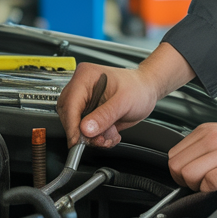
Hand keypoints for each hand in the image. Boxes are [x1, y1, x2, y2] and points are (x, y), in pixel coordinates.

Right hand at [57, 44, 195, 148]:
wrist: (147, 91)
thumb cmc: (138, 88)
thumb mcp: (124, 102)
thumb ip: (104, 116)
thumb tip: (85, 129)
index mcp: (86, 77)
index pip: (70, 103)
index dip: (72, 124)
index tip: (77, 141)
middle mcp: (81, 88)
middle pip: (69, 116)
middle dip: (84, 133)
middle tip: (98, 140)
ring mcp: (85, 101)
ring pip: (76, 126)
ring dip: (93, 137)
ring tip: (110, 135)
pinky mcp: (89, 113)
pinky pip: (85, 131)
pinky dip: (97, 138)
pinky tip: (110, 134)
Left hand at [167, 123, 216, 192]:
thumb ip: (207, 146)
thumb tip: (190, 164)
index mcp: (209, 130)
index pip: (174, 154)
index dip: (181, 171)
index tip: (194, 177)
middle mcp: (213, 138)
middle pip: (176, 166)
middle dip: (185, 181)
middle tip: (201, 185)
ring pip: (187, 175)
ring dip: (196, 187)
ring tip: (212, 187)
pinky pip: (207, 183)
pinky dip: (210, 190)